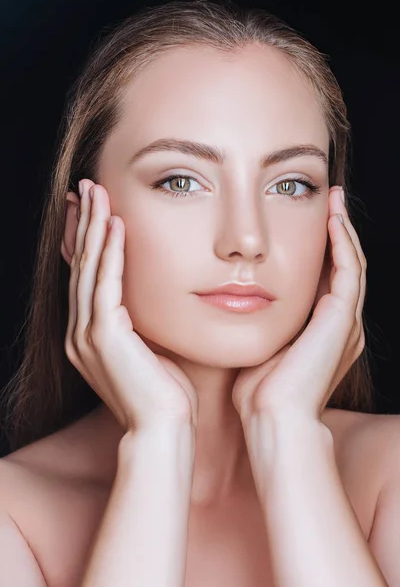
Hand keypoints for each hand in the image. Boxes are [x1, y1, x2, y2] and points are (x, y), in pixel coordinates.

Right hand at [64, 179, 198, 432]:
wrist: (163, 430)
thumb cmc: (165, 394)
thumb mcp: (150, 350)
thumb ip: (143, 322)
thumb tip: (154, 297)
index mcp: (90, 336)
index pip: (87, 276)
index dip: (88, 240)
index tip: (94, 210)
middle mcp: (80, 332)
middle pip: (81, 264)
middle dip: (84, 223)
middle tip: (88, 188)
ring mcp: (87, 334)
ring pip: (88, 267)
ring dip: (93, 227)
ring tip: (97, 193)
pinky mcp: (104, 335)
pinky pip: (105, 283)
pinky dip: (110, 252)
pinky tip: (115, 225)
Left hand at [232, 186, 365, 422]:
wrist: (273, 420)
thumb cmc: (259, 393)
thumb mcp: (260, 348)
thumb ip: (259, 325)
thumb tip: (234, 303)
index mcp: (324, 332)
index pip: (329, 279)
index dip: (323, 249)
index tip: (310, 221)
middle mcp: (342, 325)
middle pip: (346, 266)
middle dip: (338, 232)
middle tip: (330, 201)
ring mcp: (345, 322)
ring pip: (353, 263)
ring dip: (344, 230)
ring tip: (335, 201)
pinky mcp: (342, 319)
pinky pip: (349, 270)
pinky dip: (343, 243)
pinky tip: (333, 220)